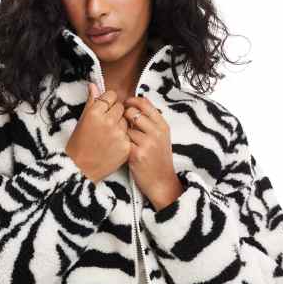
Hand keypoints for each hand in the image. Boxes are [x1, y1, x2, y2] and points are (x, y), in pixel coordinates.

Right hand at [65, 82, 129, 182]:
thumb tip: (94, 85)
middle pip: (121, 107)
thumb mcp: (82, 121)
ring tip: (109, 136)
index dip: (108, 102)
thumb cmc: (78, 145)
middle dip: (115, 114)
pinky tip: (113, 145)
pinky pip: (129, 135)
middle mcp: (108, 121)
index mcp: (95, 112)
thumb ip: (91, 102)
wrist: (81, 170)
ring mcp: (118, 134)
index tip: (105, 109)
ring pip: (127, 121)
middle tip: (106, 125)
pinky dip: (123, 139)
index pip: (111, 96)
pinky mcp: (126, 146)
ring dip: (121, 125)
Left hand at [123, 96, 184, 210]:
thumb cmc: (158, 159)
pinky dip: (120, 143)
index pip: (145, 104)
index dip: (132, 101)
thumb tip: (138, 103)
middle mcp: (157, 133)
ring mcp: (147, 143)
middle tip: (121, 123)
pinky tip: (122, 148)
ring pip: (125, 127)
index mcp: (163, 126)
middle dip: (123, 116)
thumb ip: (151, 122)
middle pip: (132, 113)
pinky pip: (122, 141)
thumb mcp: (161, 138)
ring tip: (124, 139)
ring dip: (121, 132)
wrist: (161, 182)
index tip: (125, 104)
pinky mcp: (137, 154)